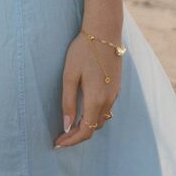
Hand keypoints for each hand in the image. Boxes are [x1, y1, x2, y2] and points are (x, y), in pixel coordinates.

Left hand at [53, 31, 121, 149]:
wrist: (104, 32)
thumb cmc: (83, 51)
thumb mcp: (70, 75)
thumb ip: (68, 102)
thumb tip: (67, 126)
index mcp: (96, 100)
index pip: (86, 131)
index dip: (72, 141)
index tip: (58, 143)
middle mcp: (108, 101)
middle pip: (95, 128)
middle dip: (78, 135)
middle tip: (62, 136)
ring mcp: (115, 94)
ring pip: (102, 119)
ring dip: (87, 126)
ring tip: (71, 125)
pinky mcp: (117, 87)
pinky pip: (106, 109)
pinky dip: (95, 115)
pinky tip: (84, 110)